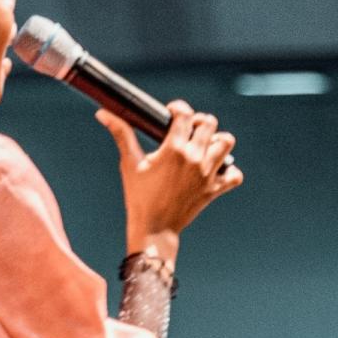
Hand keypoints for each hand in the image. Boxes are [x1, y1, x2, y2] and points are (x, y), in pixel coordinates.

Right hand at [97, 102, 241, 254]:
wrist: (154, 229)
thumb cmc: (139, 196)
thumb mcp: (129, 163)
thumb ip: (121, 134)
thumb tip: (103, 113)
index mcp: (174, 149)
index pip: (185, 113)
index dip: (178, 108)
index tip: (172, 113)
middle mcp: (194, 158)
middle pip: (209, 123)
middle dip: (198, 122)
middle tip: (187, 130)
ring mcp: (207, 174)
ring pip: (226, 142)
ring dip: (216, 140)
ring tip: (203, 147)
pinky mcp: (214, 189)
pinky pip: (234, 175)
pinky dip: (229, 170)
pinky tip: (215, 169)